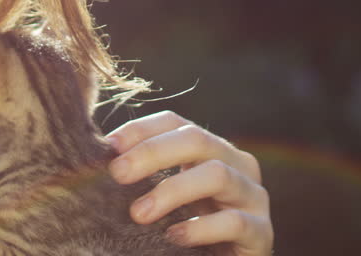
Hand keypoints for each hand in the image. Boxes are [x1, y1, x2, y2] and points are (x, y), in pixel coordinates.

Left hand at [106, 111, 272, 254]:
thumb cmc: (188, 229)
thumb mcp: (166, 197)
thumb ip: (144, 176)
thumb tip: (98, 158)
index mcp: (211, 150)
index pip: (176, 123)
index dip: (142, 129)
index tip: (108, 146)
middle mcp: (237, 164)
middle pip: (197, 140)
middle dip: (153, 153)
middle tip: (117, 174)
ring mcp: (253, 196)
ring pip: (217, 174)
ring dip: (173, 190)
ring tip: (138, 213)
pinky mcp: (262, 232)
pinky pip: (235, 221)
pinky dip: (201, 227)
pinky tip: (174, 236)